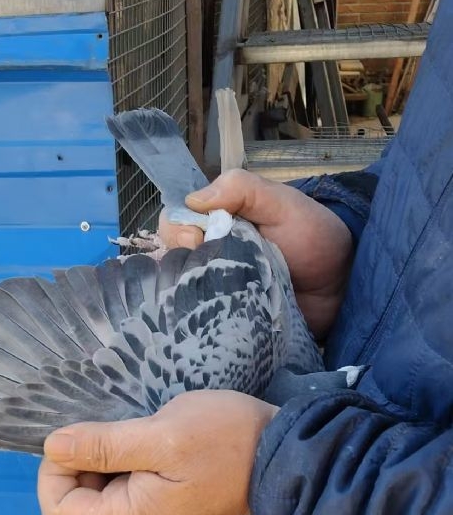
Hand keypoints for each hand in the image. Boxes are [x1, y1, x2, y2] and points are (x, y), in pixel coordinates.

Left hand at [37, 391, 276, 514]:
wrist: (283, 453)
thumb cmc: (227, 441)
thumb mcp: (162, 435)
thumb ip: (104, 445)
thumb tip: (53, 446)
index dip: (53, 476)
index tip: (76, 441)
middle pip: (74, 505)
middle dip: (76, 464)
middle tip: (105, 429)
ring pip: (96, 493)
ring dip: (99, 459)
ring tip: (129, 432)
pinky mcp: (162, 501)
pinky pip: (121, 485)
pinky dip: (118, 460)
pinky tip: (141, 438)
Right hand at [159, 170, 353, 338]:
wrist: (344, 285)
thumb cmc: (314, 237)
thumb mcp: (281, 203)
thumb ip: (242, 189)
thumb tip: (192, 200)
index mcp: (216, 223)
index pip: (174, 223)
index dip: (178, 231)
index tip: (197, 238)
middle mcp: (209, 256)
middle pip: (170, 260)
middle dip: (184, 264)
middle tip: (212, 268)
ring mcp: (217, 292)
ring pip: (180, 294)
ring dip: (192, 295)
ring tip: (217, 296)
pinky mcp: (227, 322)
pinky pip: (201, 324)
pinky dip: (201, 323)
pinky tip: (213, 321)